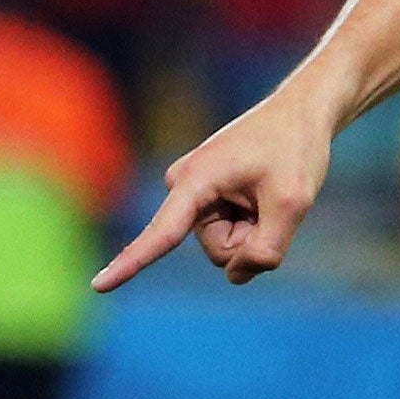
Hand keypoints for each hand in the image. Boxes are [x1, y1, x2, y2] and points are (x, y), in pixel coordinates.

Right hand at [92, 88, 334, 290]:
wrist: (302, 111)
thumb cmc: (297, 148)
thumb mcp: (294, 201)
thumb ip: (266, 249)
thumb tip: (235, 276)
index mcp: (196, 181)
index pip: (162, 234)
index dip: (130, 264)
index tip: (96, 287)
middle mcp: (183, 187)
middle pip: (221, 250)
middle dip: (254, 235)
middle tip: (275, 193)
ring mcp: (193, 195)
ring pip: (227, 245)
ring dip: (256, 227)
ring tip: (269, 188)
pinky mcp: (205, 200)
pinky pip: (230, 234)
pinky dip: (255, 223)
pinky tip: (263, 193)